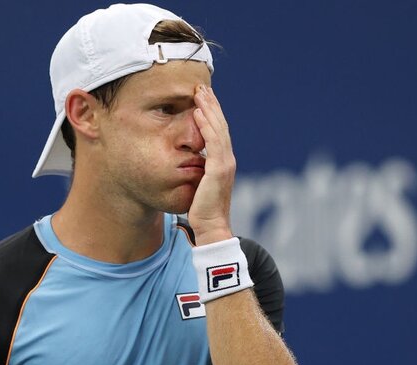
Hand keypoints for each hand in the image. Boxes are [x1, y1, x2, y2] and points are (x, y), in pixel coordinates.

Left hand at [189, 85, 234, 244]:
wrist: (211, 227)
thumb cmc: (202, 209)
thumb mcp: (199, 184)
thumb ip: (197, 169)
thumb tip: (189, 160)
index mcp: (223, 162)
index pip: (217, 131)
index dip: (211, 113)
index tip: (201, 97)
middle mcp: (227, 159)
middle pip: (220, 125)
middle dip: (210, 104)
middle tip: (200, 86)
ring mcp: (225, 163)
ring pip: (218, 129)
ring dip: (208, 109)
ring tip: (199, 93)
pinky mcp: (219, 169)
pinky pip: (213, 142)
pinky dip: (206, 125)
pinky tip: (198, 112)